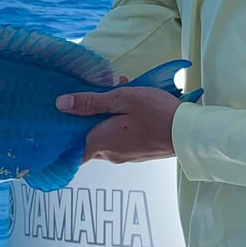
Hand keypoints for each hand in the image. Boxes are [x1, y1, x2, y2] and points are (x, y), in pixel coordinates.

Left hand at [56, 86, 179, 162]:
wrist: (188, 132)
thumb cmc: (154, 113)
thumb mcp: (122, 98)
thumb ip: (91, 102)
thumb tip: (61, 104)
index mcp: (101, 142)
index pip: (71, 151)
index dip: (62, 139)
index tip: (57, 123)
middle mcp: (110, 154)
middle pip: (88, 139)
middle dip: (87, 118)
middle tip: (91, 95)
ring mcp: (125, 155)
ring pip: (105, 136)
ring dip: (106, 116)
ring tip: (117, 91)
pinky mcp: (137, 152)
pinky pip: (120, 137)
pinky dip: (118, 122)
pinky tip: (130, 103)